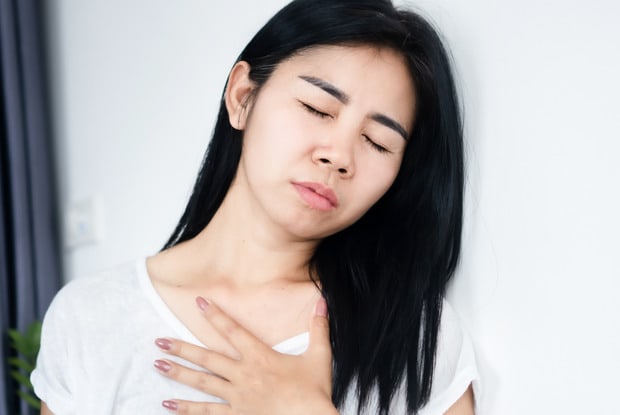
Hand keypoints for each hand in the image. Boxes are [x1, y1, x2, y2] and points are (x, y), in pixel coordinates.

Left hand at [153, 297, 337, 414]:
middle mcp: (244, 374)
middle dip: (182, 348)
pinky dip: (186, 409)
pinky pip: (207, 413)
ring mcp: (237, 397)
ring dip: (179, 374)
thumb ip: (319, 327)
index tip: (199, 302)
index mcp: (260, 357)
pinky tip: (168, 406)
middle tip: (159, 342)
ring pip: (202, 383)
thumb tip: (323, 300)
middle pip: (207, 358)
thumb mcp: (319, 356)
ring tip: (157, 366)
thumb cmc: (315, 391)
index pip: (233, 331)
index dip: (216, 315)